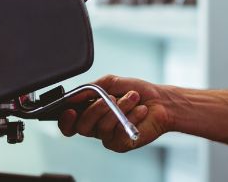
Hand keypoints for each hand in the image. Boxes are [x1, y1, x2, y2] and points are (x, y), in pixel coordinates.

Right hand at [57, 75, 172, 151]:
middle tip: (111, 98)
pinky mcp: (121, 144)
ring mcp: (108, 136)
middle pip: (82, 127)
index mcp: (90, 113)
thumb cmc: (136, 91)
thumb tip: (72, 96)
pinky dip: (131, 117)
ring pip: (102, 127)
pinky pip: (118, 133)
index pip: (70, 124)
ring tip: (133, 98)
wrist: (161, 101)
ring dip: (120, 108)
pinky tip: (141, 111)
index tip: (71, 110)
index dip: (65, 120)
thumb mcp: (111, 82)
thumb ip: (90, 89)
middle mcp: (96, 127)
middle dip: (96, 109)